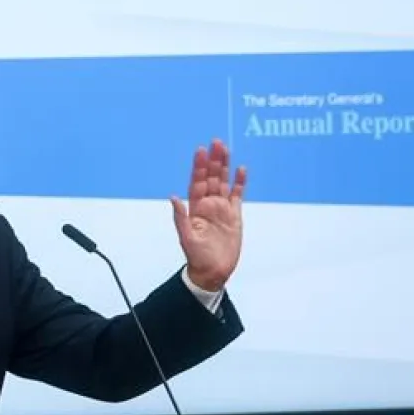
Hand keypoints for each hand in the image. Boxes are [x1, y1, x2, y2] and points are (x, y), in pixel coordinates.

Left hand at [170, 139, 245, 291]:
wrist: (213, 271)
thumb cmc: (197, 257)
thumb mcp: (187, 238)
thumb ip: (181, 217)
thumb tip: (173, 197)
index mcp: (196, 208)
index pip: (198, 182)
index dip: (199, 167)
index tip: (201, 150)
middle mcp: (208, 205)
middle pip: (212, 178)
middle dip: (213, 160)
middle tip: (216, 142)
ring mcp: (222, 209)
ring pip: (224, 182)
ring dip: (225, 166)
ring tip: (226, 149)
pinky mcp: (234, 216)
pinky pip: (238, 195)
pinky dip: (239, 183)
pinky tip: (241, 170)